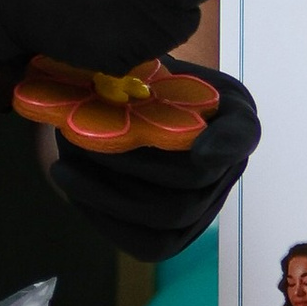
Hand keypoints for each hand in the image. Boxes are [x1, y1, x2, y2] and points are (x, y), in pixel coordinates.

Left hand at [51, 58, 256, 264]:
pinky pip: (145, 243)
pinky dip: (103, 218)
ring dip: (108, 195)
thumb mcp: (145, 61)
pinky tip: (72, 187)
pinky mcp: (173, 236)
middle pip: (191, 182)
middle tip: (81, 142)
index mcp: (230, 116)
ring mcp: (204, 207)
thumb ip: (147, 72)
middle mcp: (227, 167)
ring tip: (64, 168)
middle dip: (131, 164)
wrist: (117, 105)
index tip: (198, 149)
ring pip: (166, 219)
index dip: (225, 145)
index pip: (242, 133)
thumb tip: (127, 103)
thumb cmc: (135, 80)